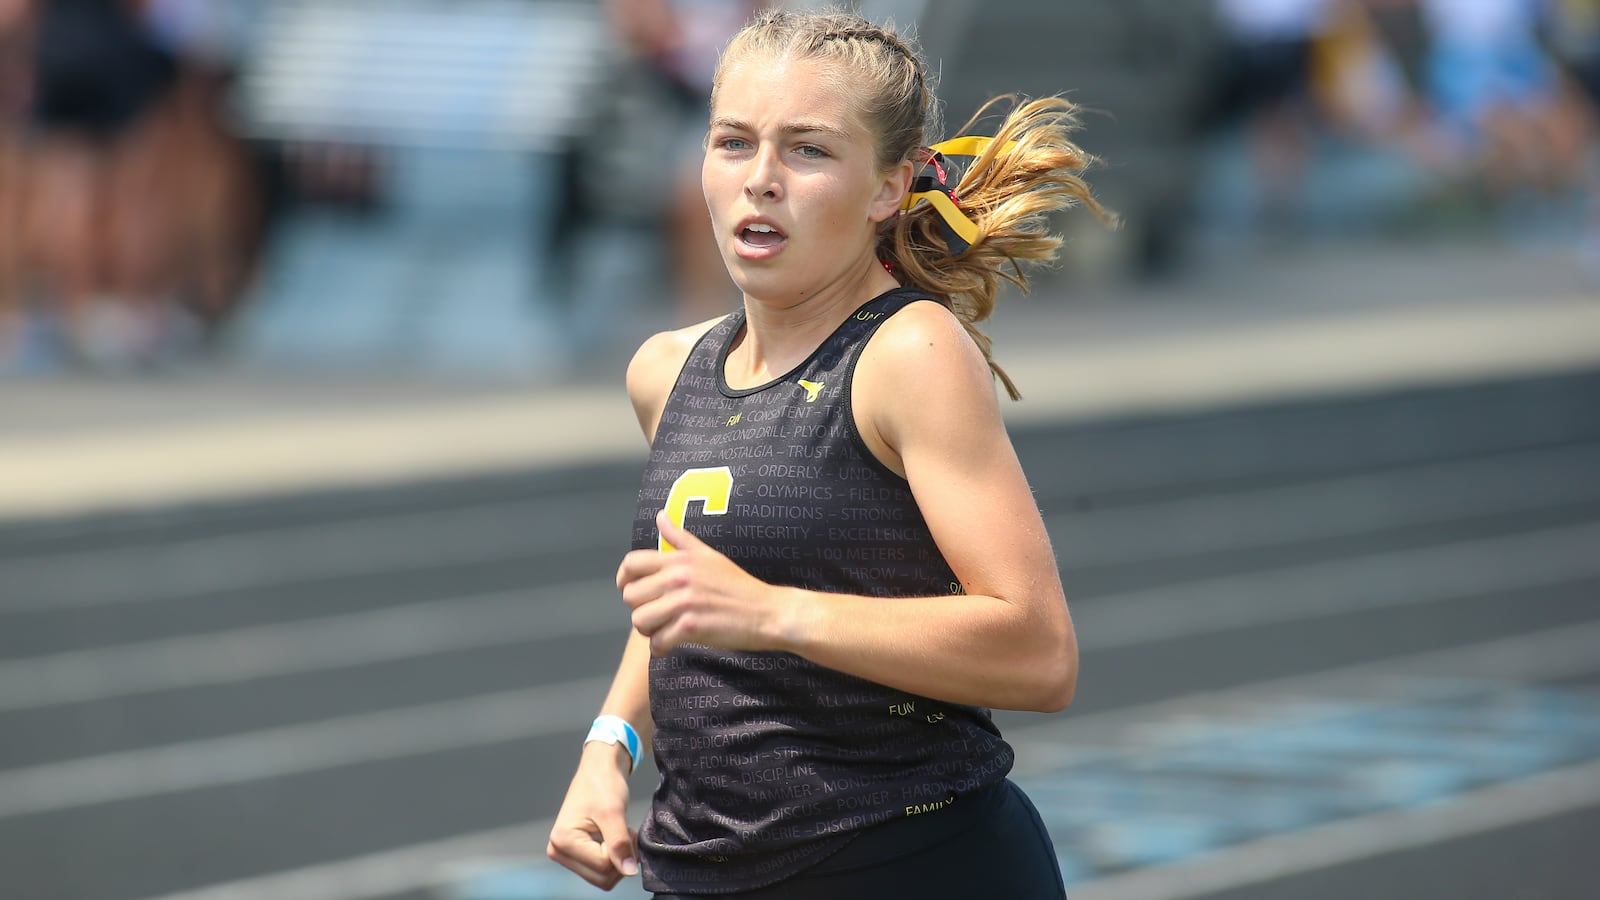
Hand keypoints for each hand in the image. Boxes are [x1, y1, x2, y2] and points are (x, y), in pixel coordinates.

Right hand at [546, 743, 638, 889]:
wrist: (598, 771)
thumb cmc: (602, 785)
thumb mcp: (613, 813)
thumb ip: (620, 844)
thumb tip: (629, 872)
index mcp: (562, 841)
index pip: (603, 866)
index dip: (621, 850)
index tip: (624, 826)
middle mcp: (558, 851)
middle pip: (601, 878)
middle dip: (620, 858)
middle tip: (624, 831)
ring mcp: (565, 855)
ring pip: (602, 877)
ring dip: (618, 858)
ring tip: (618, 832)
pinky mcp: (574, 855)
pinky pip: (600, 870)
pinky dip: (613, 858)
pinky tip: (612, 837)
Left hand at [617, 511, 785, 654]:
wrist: (766, 612)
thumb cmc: (738, 586)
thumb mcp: (709, 556)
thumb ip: (680, 538)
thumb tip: (660, 517)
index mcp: (680, 559)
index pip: (632, 564)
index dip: (624, 579)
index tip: (631, 590)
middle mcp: (678, 578)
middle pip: (631, 596)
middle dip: (641, 609)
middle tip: (658, 615)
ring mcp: (683, 603)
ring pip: (639, 621)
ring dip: (649, 630)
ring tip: (664, 630)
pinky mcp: (690, 627)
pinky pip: (657, 642)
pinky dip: (661, 648)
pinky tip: (671, 644)